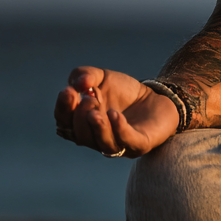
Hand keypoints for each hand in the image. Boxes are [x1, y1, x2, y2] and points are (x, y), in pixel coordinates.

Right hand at [53, 66, 179, 157]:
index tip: (68, 91)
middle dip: (81, 118)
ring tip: (97, 111)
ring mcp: (118, 145)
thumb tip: (78, 83)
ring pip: (103, 143)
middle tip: (89, 98)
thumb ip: (86, 75)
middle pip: (81, 136)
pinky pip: (127, 142)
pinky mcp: (140, 144)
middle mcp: (97, 139)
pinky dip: (119, 130)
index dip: (63, 110)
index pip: (65, 124)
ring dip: (98, 128)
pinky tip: (115, 115)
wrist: (157, 97)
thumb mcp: (103, 77)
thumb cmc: (124, 92)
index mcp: (82, 125)